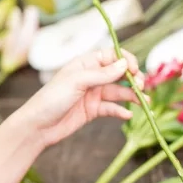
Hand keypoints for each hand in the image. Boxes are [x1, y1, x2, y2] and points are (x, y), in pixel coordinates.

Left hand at [18, 48, 144, 148]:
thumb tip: (124, 64)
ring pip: (118, 92)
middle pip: (119, 74)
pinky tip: (128, 115)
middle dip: (133, 79)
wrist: (38, 126)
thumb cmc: (52, 99)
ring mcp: (92, 94)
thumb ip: (102, 74)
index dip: (126, 60)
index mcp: (85, 64)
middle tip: (142, 87)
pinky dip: (121, 111)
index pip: (112, 56)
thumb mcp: (77, 82)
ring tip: (144, 103)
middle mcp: (91, 77)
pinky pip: (111, 108)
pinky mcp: (93, 110)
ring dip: (132, 96)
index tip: (135, 70)